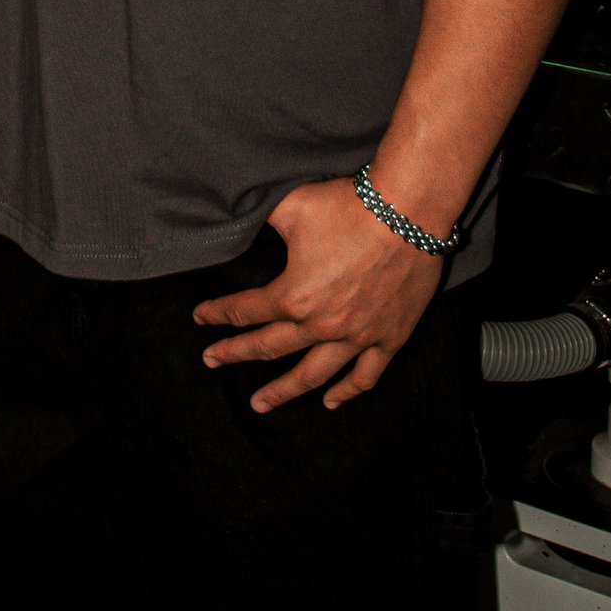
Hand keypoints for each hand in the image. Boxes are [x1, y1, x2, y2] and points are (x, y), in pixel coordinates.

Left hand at [194, 177, 440, 411]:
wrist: (409, 212)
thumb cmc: (349, 207)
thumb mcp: (292, 206)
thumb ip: (261, 216)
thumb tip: (236, 216)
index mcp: (293, 296)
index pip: (245, 310)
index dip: (218, 313)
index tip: (201, 316)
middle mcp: (321, 325)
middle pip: (268, 347)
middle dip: (235, 353)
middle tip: (212, 361)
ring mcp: (356, 337)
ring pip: (312, 375)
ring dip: (283, 392)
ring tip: (260, 404)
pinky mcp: (388, 338)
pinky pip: (365, 376)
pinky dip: (347, 392)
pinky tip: (331, 401)